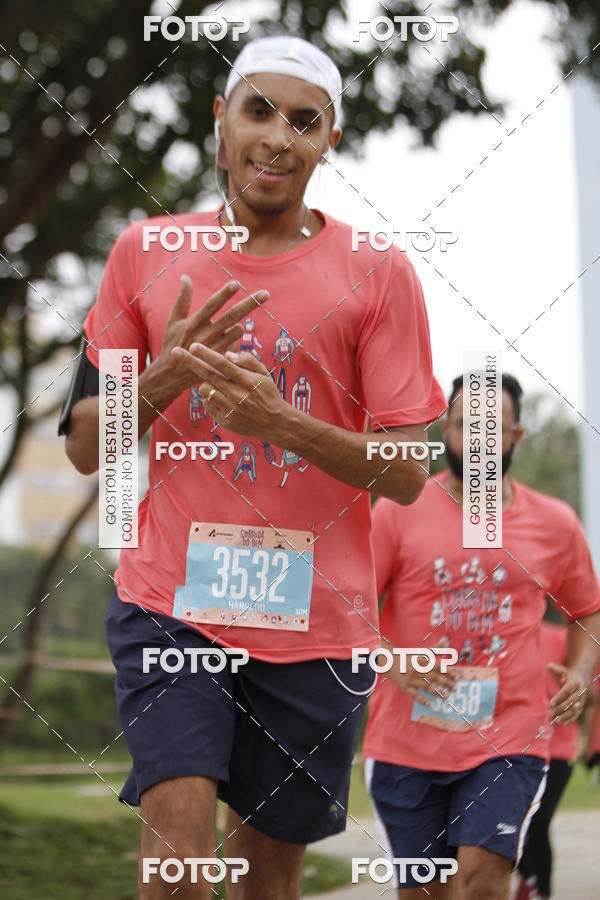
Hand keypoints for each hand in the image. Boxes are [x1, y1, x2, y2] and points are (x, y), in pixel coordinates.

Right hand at [157, 275, 268, 394]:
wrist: (172, 375)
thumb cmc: (173, 343)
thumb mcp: (174, 320)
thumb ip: (183, 299)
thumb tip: (186, 277)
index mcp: (194, 322)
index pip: (212, 305)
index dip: (224, 294)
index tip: (236, 283)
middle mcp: (206, 333)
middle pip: (232, 316)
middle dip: (250, 304)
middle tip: (266, 293)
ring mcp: (215, 347)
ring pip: (237, 330)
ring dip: (241, 325)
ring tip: (237, 325)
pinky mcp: (220, 358)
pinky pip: (236, 345)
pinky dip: (236, 338)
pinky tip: (232, 338)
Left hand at [171, 344, 286, 440]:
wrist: (276, 423)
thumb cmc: (269, 394)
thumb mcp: (264, 374)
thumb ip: (247, 361)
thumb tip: (227, 353)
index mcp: (247, 381)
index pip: (222, 363)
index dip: (206, 353)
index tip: (193, 345)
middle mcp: (237, 395)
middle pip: (208, 375)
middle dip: (190, 361)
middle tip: (175, 351)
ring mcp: (230, 409)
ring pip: (205, 390)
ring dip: (205, 383)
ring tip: (216, 384)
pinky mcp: (225, 421)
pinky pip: (208, 405)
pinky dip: (211, 398)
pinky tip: (222, 398)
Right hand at [385, 641, 456, 706]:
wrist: (388, 662)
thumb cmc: (408, 657)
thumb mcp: (421, 652)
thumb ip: (435, 648)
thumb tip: (446, 639)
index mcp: (421, 661)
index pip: (436, 666)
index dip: (447, 671)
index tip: (456, 677)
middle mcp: (416, 670)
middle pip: (433, 677)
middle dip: (445, 683)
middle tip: (455, 688)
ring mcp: (410, 679)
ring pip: (425, 686)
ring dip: (436, 692)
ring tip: (446, 696)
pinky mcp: (405, 687)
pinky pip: (414, 695)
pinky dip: (421, 700)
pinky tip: (429, 704)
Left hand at [548, 662, 586, 723]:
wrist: (581, 678)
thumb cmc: (568, 674)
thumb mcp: (562, 670)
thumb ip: (554, 668)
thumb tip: (547, 666)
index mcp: (575, 682)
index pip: (566, 691)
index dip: (559, 697)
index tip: (551, 703)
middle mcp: (580, 692)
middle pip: (571, 702)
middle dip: (561, 708)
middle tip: (551, 712)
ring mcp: (581, 700)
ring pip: (575, 710)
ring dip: (566, 715)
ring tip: (556, 720)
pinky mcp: (581, 706)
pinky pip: (577, 714)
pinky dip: (571, 719)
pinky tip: (564, 723)